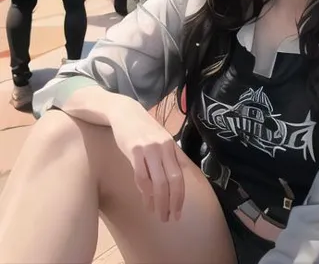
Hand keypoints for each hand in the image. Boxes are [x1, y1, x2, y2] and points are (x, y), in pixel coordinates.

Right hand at [109, 102, 185, 221]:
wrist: (124, 112)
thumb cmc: (143, 129)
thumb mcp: (160, 140)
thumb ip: (167, 158)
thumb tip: (172, 184)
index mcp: (172, 146)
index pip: (181, 176)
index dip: (180, 197)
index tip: (178, 213)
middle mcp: (164, 147)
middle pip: (172, 181)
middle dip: (171, 203)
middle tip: (168, 219)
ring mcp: (149, 149)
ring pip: (158, 182)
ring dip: (158, 202)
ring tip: (157, 214)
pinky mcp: (134, 150)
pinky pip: (141, 176)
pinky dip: (144, 192)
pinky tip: (145, 201)